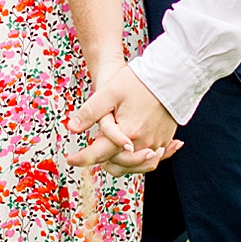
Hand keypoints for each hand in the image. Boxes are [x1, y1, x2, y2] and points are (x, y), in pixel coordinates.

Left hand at [65, 63, 181, 173]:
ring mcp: (157, 143)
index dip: (82, 159)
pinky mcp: (166, 139)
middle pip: (118, 165)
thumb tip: (72, 127)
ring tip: (112, 154)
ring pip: (136, 166)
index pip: (100, 155)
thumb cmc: (139, 81)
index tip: (71, 159)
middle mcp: (144, 143)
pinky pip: (153, 159)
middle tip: (93, 148)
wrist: (170, 75)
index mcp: (128, 133)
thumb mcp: (109, 93)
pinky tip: (136, 154)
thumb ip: (90, 112)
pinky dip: (142, 160)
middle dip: (103, 161)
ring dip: (122, 164)